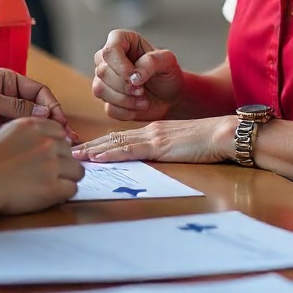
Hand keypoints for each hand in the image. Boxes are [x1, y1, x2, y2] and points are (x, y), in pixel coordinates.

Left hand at [0, 69, 76, 149]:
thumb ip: (16, 106)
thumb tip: (46, 112)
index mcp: (9, 81)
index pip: (39, 92)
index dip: (52, 105)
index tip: (60, 121)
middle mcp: (11, 96)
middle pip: (40, 108)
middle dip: (53, 122)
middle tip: (66, 138)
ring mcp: (5, 115)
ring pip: (32, 124)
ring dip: (45, 134)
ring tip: (59, 147)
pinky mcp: (0, 132)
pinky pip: (20, 136)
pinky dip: (32, 142)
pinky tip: (41, 150)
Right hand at [0, 117, 83, 213]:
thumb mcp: (5, 133)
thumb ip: (28, 133)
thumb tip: (44, 141)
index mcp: (33, 126)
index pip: (59, 132)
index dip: (55, 145)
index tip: (49, 155)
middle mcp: (46, 142)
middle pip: (69, 151)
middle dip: (61, 162)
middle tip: (46, 173)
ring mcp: (51, 164)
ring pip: (77, 170)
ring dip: (66, 178)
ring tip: (51, 185)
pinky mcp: (53, 187)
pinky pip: (72, 189)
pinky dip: (63, 193)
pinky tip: (51, 195)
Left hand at [71, 118, 233, 163]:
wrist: (224, 134)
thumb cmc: (210, 142)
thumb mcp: (183, 146)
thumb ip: (168, 151)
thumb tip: (157, 161)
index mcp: (155, 131)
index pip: (122, 137)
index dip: (102, 142)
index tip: (85, 149)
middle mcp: (150, 131)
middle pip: (113, 138)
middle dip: (90, 145)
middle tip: (68, 150)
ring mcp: (154, 137)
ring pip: (116, 142)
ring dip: (93, 149)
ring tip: (74, 154)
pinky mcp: (159, 146)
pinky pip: (130, 150)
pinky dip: (110, 153)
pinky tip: (96, 157)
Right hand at [91, 30, 184, 121]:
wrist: (170, 97)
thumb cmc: (167, 74)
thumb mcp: (167, 61)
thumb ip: (151, 62)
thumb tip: (134, 77)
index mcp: (122, 41)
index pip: (109, 49)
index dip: (119, 66)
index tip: (135, 77)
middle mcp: (109, 58)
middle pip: (102, 71)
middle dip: (124, 86)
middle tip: (142, 91)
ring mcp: (105, 79)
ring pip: (100, 89)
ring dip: (124, 99)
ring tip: (143, 100)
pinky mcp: (107, 98)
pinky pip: (108, 108)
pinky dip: (126, 111)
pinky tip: (138, 106)